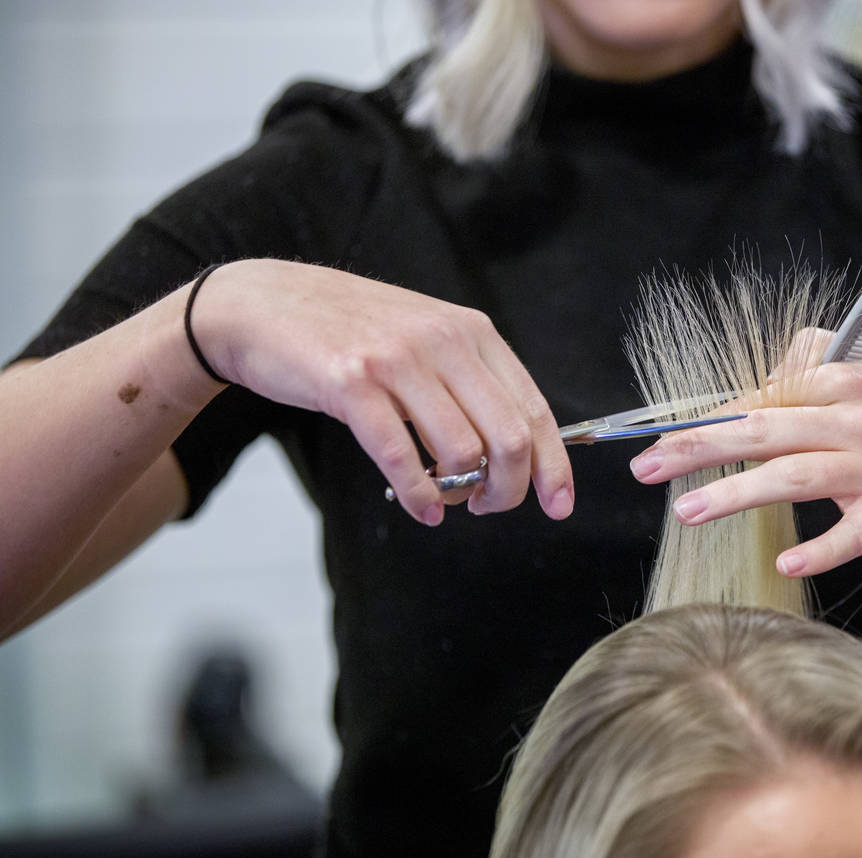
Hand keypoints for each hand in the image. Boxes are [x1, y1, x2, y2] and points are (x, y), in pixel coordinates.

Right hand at [191, 259, 573, 525]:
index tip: (558, 505)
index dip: (553, 466)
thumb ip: (470, 384)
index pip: (534, 410)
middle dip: (509, 489)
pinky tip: (422, 508)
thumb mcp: (426, 340)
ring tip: (447, 500)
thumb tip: (514, 454)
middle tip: (489, 507)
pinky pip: (400, 455)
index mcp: (472, 333)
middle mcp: (442, 341)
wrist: (263, 305)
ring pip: (462, 451)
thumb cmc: (350, 332)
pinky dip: (419, 494)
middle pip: (509, 438)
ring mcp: (398, 360)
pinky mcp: (351, 383)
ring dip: (462, 494)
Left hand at [629, 349, 861, 575]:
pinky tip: (786, 564)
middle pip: (764, 427)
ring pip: (796, 475)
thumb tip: (747, 387)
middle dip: (699, 445)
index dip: (707, 418)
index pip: (760, 395)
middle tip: (647, 467)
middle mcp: (858, 416)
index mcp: (845, 377)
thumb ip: (813, 368)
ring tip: (688, 513)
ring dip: (737, 493)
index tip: (661, 438)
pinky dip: (821, 550)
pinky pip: (852, 533)